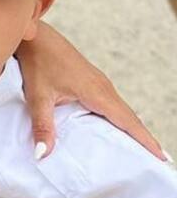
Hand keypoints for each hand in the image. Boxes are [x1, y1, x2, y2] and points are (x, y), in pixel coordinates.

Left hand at [19, 23, 166, 161]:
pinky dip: (121, 118)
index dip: (145, 140)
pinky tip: (117, 129)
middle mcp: (104, 87)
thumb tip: (43, 154)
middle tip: (157, 160)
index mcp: (97, 92)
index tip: (161, 157)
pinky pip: (112, 104)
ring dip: (133, 129)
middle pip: (130, 117)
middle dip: (144, 139)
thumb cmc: (38, 63)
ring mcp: (100, 83)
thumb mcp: (37, 97)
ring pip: (122, 110)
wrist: (35, 37)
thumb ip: (42, 126)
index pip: (127, 121)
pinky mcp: (93, 82)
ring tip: (141, 150)